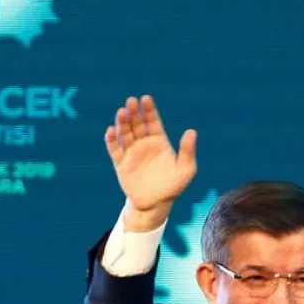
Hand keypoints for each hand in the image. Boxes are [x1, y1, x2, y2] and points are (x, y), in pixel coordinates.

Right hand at [104, 94, 197, 228]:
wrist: (155, 204)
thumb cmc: (173, 187)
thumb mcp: (185, 170)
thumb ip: (187, 151)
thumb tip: (192, 131)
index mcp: (159, 141)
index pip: (153, 121)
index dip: (149, 110)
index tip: (146, 98)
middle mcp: (144, 144)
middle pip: (137, 124)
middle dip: (134, 112)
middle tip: (131, 101)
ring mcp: (131, 152)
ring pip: (125, 133)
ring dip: (122, 122)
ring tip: (121, 112)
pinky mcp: (120, 163)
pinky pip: (114, 149)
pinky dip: (112, 140)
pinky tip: (111, 130)